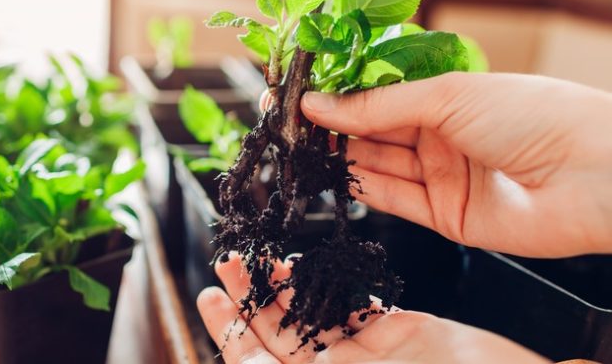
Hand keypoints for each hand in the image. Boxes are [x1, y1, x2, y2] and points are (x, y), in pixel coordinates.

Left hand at [197, 254, 548, 363]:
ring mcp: (368, 359)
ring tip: (255, 258)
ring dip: (280, 288)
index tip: (210, 297)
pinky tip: (305, 267)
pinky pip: (351, 306)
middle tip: (226, 263)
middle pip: (277, 338)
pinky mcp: (400, 333)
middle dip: (247, 300)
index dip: (231, 332)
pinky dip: (326, 284)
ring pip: (310, 317)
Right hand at [289, 72, 611, 256]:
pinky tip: (335, 173)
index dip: (342, 96)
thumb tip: (321, 104)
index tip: (304, 95)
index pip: (381, 95)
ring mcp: (444, 175)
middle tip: (294, 124)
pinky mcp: (444, 214)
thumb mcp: (448, 97)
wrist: (591, 177)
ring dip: (343, 157)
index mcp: (449, 97)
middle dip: (336, 127)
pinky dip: (363, 187)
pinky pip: (393, 199)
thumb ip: (378, 107)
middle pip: (376, 132)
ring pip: (379, 165)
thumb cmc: (535, 117)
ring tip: (304, 148)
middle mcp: (444, 136)